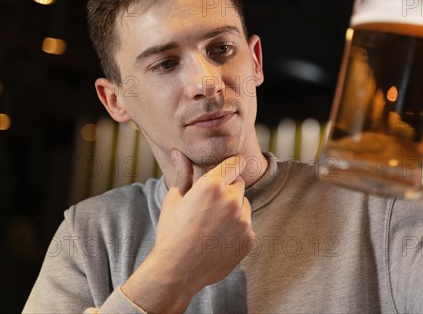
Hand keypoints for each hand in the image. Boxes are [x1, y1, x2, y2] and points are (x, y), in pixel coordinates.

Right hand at [121, 151, 254, 312]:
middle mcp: (232, 200)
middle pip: (239, 184)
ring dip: (235, 210)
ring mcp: (243, 220)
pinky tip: (218, 240)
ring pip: (245, 205)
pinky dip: (237, 230)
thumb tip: (178, 152)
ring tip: (212, 226)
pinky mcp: (249, 238)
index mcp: (212, 185)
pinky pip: (247, 226)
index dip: (232, 164)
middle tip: (209, 207)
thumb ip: (183, 173)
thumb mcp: (175, 199)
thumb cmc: (171, 232)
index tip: (230, 167)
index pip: (235, 163)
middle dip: (228, 190)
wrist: (176, 271)